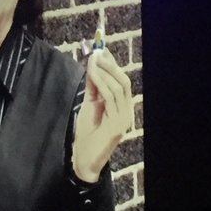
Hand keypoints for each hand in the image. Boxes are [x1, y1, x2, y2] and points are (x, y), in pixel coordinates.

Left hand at [72, 47, 133, 182]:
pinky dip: (102, 83)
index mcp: (122, 107)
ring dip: (105, 71)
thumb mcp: (89, 106)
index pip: (121, 81)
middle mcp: (126, 112)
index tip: (101, 50)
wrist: (84, 160)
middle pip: (124, 82)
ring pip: (119, 88)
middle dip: (111, 65)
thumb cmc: (86, 135)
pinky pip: (111, 99)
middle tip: (98, 53)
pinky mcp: (117, 125)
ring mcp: (124, 119)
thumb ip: (93, 89)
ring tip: (92, 61)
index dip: (113, 65)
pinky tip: (93, 75)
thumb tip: (92, 67)